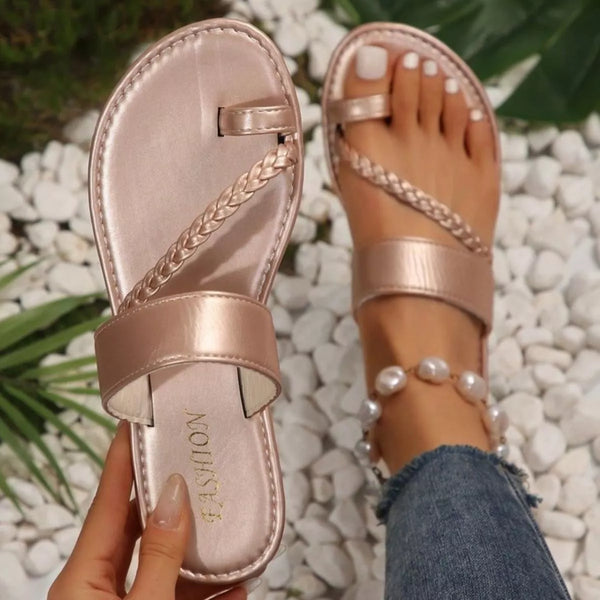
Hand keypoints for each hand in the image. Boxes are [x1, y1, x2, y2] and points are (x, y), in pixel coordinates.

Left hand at [48, 422, 246, 599]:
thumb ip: (160, 555)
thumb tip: (175, 497)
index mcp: (82, 580)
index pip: (105, 504)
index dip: (121, 459)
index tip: (134, 421)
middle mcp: (96, 590)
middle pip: (136, 530)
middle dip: (170, 502)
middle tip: (194, 468)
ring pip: (161, 567)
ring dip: (197, 556)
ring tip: (227, 530)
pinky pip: (176, 597)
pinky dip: (207, 593)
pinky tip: (234, 587)